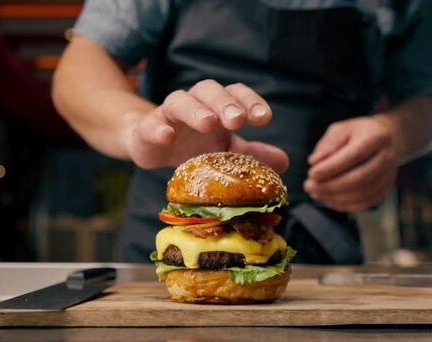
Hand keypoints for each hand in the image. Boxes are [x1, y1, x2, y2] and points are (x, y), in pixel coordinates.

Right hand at [126, 79, 288, 171]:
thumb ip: (251, 154)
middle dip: (225, 103)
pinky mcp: (147, 129)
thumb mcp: (225, 152)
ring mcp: (168, 114)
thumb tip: (284, 161)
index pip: (236, 93)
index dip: (250, 101)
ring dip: (195, 109)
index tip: (264, 118)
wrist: (152, 147)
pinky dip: (159, 128)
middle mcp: (194, 102)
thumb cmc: (193, 145)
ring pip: (180, 101)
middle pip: (210, 90)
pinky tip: (167, 135)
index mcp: (216, 105)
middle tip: (237, 120)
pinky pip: (151, 124)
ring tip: (207, 123)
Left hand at [303, 116, 397, 211]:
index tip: (312, 173)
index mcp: (377, 137)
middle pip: (359, 178)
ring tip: (316, 193)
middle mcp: (387, 157)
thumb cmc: (356, 134)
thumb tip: (314, 162)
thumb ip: (327, 145)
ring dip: (335, 197)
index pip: (354, 156)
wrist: (383, 140)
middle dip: (331, 185)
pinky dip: (345, 205)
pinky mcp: (386, 188)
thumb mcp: (340, 130)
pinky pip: (365, 202)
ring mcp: (389, 174)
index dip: (331, 167)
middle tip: (309, 186)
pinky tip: (329, 200)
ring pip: (362, 194)